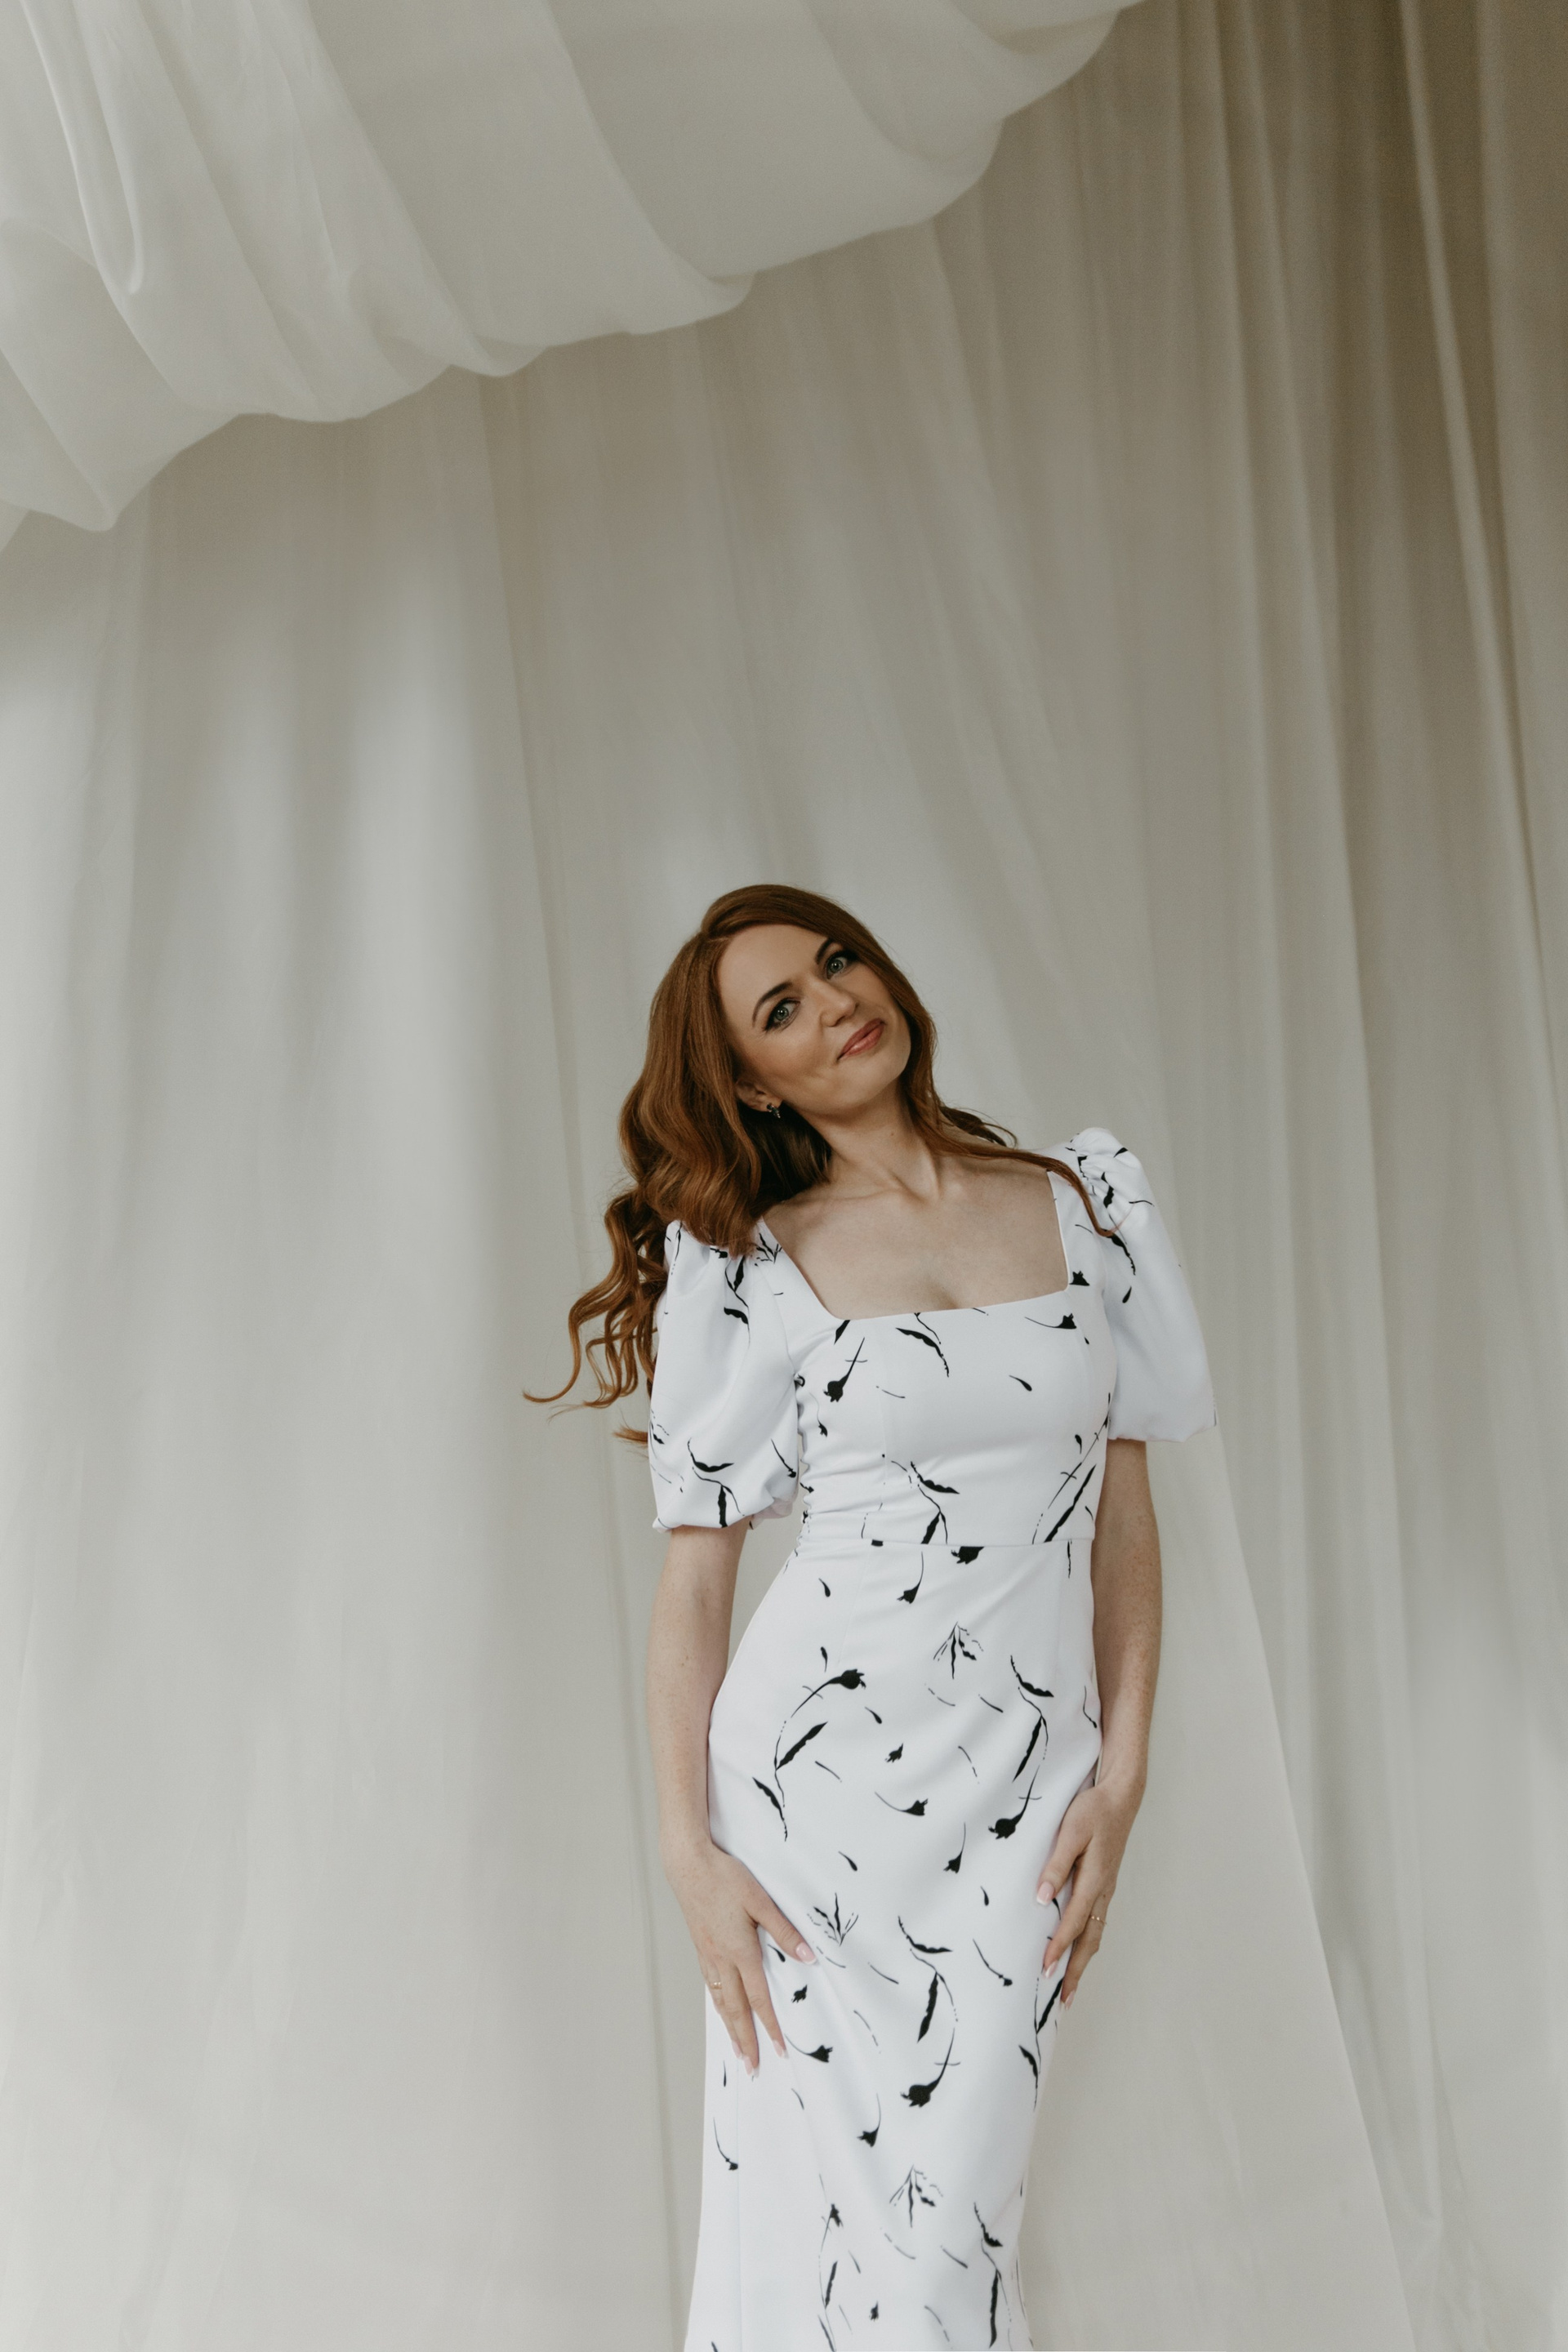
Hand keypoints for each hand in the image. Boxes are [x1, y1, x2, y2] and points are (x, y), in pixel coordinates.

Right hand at [665, 1839, 816, 2072]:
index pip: (759, 1999)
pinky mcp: (700, 1946)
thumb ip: (784, 1931)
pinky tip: (721, 2008)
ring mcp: (708, 1955)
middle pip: (736, 2009)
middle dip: (746, 2040)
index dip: (770, 2027)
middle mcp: (722, 1960)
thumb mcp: (760, 1901)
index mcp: (740, 1951)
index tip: (778, 2050)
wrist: (687, 1864)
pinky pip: (711, 1986)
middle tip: (752, 2067)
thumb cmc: (725, 1878)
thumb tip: (808, 1957)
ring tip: (736, 2049)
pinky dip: (718, 2005)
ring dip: (730, 2028)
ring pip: (721, 2001)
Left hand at [1035, 1775, 1141, 2007]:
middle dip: (1075, 1971)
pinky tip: (1080, 1951)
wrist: (1120, 1797)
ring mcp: (1106, 1889)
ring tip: (1070, 1987)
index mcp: (1094, 1880)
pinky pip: (1097, 1922)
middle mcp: (1102, 1891)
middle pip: (1089, 1940)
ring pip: (1095, 1934)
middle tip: (1062, 2001)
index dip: (1058, 1949)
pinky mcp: (1104, 1884)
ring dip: (1082, 1962)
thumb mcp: (1070, 1831)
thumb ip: (1056, 1864)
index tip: (1044, 1972)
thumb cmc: (1093, 1811)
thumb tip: (1041, 1898)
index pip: (1073, 1923)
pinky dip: (1087, 1943)